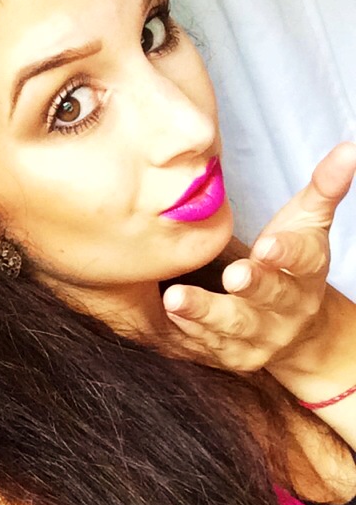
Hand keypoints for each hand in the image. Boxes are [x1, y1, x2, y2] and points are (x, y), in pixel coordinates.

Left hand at [161, 141, 355, 372]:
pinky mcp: (234, 356)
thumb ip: (324, 187)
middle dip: (252, 287)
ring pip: (233, 328)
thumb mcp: (310, 223)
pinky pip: (209, 347)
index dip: (287, 254)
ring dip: (204, 314)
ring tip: (175, 299)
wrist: (298, 331)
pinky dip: (187, 334)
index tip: (268, 246)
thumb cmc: (293, 262)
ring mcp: (262, 337)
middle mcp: (289, 309)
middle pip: (270, 298)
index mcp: (308, 272)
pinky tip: (166, 317)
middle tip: (232, 275)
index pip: (303, 261)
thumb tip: (350, 147)